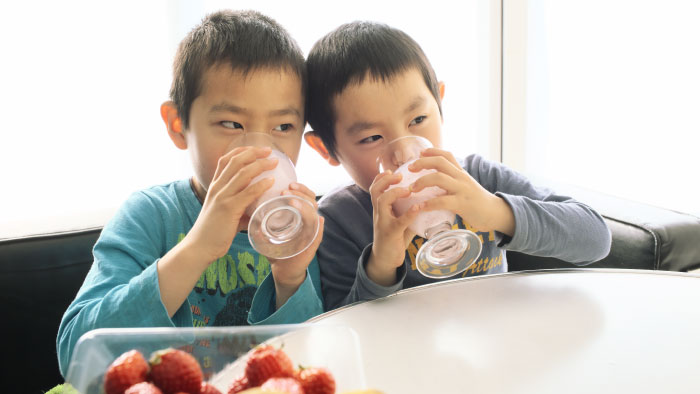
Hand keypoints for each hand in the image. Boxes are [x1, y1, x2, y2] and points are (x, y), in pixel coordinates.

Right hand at [186, 146, 278, 262]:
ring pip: (242, 173)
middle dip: (253, 152)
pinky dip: (261, 185)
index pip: (225, 160)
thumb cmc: (214, 233)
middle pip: (235, 161)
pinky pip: (248, 192)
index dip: (241, 151)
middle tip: (269, 151)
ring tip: (274, 162)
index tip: (255, 148)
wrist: (199, 247)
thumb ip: (241, 209)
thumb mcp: (226, 215)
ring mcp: (222, 197)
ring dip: (260, 165)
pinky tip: (271, 182)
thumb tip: (258, 210)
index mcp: (215, 187)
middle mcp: (217, 188)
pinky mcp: (228, 209)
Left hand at [267, 182, 324, 308]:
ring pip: (315, 214)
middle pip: (311, 201)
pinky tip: (317, 219)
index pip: (304, 196)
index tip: (288, 183)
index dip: (299, 188)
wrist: (283, 270)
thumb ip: (258, 222)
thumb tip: (247, 210)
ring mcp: (312, 233)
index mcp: (299, 216)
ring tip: (293, 200)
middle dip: (302, 193)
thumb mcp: (265, 233)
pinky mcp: (313, 245)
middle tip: (288, 189)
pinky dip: (318, 226)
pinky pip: (319, 233)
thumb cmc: (276, 249)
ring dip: (306, 206)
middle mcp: (308, 221)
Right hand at [367, 171, 420, 285]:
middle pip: (375, 190)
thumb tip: (431, 198)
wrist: (385, 259)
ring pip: (382, 202)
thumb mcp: (400, 219)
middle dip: (385, 180)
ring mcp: (383, 223)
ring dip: (395, 193)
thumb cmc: (395, 237)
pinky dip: (409, 213)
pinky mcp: (391, 233)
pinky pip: (399, 221)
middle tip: (399, 175)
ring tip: (407, 189)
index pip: (375, 187)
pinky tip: (418, 208)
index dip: (381, 177)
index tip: (393, 170)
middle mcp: (379, 213)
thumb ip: (410, 209)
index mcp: (380, 208)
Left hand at [408, 148, 514, 235]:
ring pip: (439, 178)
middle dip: (422, 163)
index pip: (447, 155)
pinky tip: (420, 207)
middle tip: (409, 169)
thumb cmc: (476, 201)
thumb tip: (436, 180)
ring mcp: (462, 190)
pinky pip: (442, 201)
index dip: (432, 151)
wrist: (494, 213)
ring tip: (411, 189)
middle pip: (440, 162)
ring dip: (421, 182)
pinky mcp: (462, 204)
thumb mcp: (466, 185)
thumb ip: (453, 181)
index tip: (420, 153)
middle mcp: (461, 177)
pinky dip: (428, 203)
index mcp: (461, 172)